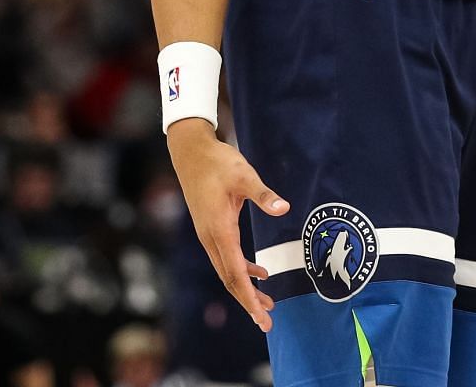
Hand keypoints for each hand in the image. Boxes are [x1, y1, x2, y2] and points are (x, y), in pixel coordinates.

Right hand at [167, 119, 289, 331]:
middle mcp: (211, 239)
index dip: (249, 296)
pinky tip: (261, 272)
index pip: (235, 273)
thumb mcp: (244, 175)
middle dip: (248, 302)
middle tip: (267, 323)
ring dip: (246, 288)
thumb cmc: (218, 162)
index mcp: (219, 231)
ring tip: (266, 305)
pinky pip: (227, 258)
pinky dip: (243, 269)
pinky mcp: (211, 229)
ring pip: (227, 270)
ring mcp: (209, 235)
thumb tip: (283, 208)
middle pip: (230, 279)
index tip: (260, 315)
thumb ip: (263, 194)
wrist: (191, 152)